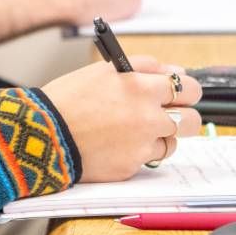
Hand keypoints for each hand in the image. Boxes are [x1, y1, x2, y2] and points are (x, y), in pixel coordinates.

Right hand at [39, 53, 204, 182]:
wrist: (43, 134)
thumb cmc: (69, 99)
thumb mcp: (105, 71)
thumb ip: (146, 67)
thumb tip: (175, 72)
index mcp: (143, 88)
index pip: (189, 88)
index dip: (187, 91)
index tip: (182, 94)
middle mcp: (149, 118)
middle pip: (192, 120)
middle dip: (184, 117)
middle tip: (171, 115)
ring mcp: (142, 145)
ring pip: (173, 143)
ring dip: (161, 136)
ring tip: (135, 131)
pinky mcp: (131, 167)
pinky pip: (149, 160)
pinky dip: (140, 153)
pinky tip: (120, 145)